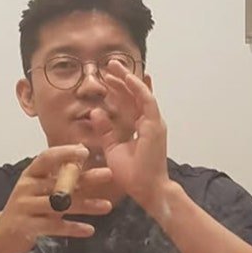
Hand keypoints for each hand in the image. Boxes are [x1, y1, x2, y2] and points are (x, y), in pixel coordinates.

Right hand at [0, 144, 112, 252]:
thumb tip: (82, 155)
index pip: (46, 158)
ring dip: (87, 205)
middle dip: (86, 179)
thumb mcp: (38, 188)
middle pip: (59, 182)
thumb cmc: (27, 207)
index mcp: (30, 174)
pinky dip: (74, 228)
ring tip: (107, 207)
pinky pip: (55, 227)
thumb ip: (58, 177)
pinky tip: (89, 230)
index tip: (85, 151)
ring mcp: (26, 207)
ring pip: (61, 205)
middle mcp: (26, 188)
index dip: (65, 153)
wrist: (3, 234)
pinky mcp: (28, 227)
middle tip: (108, 174)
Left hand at [91, 60, 170, 215]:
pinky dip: (137, 88)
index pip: (129, 103)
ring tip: (115, 65)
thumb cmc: (133, 174)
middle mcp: (148, 122)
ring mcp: (153, 122)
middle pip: (134, 95)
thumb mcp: (113, 147)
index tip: (105, 78)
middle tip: (109, 64)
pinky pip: (146, 101)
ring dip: (128, 78)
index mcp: (140, 127)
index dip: (118, 89)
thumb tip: (96, 111)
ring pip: (140, 93)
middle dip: (122, 78)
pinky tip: (127, 77)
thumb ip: (106, 129)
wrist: (146, 188)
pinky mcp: (155, 125)